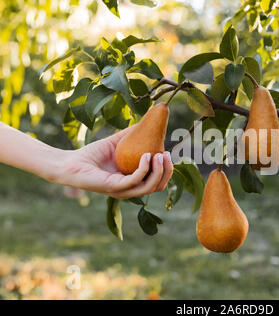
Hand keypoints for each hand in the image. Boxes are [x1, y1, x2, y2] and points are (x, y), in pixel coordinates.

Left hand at [57, 126, 172, 198]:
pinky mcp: (114, 187)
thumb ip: (133, 134)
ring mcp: (122, 190)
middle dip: (167, 172)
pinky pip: (135, 180)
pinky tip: (146, 155)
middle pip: (157, 187)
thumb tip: (148, 120)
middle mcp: (130, 189)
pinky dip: (144, 168)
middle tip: (166, 155)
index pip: (157, 182)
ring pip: (150, 187)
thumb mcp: (118, 142)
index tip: (167, 153)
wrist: (70, 162)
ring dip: (159, 171)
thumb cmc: (92, 154)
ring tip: (159, 155)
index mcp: (133, 182)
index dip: (166, 170)